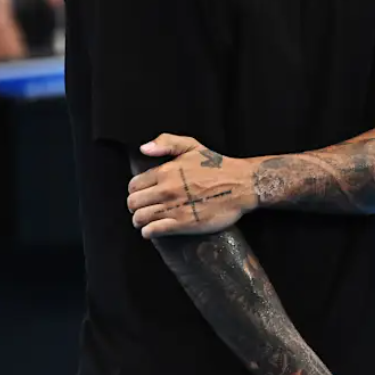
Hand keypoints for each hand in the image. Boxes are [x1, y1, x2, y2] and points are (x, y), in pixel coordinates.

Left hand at [127, 134, 258, 238]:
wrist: (241, 185)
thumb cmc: (217, 166)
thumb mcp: (192, 146)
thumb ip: (166, 142)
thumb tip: (144, 149)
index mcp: (165, 172)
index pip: (134, 185)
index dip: (135, 191)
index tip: (142, 195)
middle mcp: (166, 190)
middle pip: (133, 203)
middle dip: (135, 207)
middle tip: (142, 209)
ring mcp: (173, 208)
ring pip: (140, 218)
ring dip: (139, 221)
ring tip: (145, 221)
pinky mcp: (183, 224)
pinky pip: (153, 230)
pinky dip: (148, 232)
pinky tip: (152, 230)